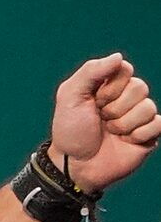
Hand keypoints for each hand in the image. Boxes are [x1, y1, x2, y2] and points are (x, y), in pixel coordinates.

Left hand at [52, 54, 160, 192]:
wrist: (75, 165)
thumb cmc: (70, 131)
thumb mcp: (70, 96)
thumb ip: (91, 71)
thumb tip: (119, 57)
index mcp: (107, 86)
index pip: (124, 69)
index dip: (110, 86)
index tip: (94, 100)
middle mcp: (125, 99)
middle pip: (139, 87)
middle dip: (115, 107)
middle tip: (101, 119)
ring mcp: (138, 116)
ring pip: (148, 107)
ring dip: (124, 123)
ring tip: (110, 132)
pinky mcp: (148, 134)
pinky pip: (158, 124)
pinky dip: (138, 135)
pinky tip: (125, 141)